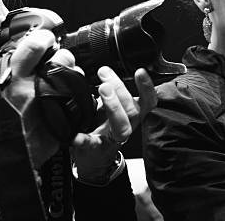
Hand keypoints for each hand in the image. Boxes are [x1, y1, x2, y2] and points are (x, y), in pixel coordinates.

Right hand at [0, 29, 80, 167]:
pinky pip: (78, 95)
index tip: (46, 38)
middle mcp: (35, 88)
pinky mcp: (64, 115)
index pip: (33, 46)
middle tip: (60, 62)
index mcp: (14, 80)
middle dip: (65, 57)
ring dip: (73, 74)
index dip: (43, 37)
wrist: (6, 157)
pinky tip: (68, 96)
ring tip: (63, 82)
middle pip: (62, 58)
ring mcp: (52, 101)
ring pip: (74, 76)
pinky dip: (76, 92)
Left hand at [71, 66, 156, 183]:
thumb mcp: (107, 105)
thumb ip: (106, 87)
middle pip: (132, 109)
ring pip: (122, 126)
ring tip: (101, 89)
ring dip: (114, 106)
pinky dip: (84, 138)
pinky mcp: (96, 150)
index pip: (147, 101)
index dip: (147, 88)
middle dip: (120, 90)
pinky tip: (76, 134)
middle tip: (105, 75)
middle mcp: (127, 126)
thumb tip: (96, 65)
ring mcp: (112, 138)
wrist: (92, 158)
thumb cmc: (101, 127)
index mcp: (131, 114)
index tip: (140, 71)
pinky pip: (92, 144)